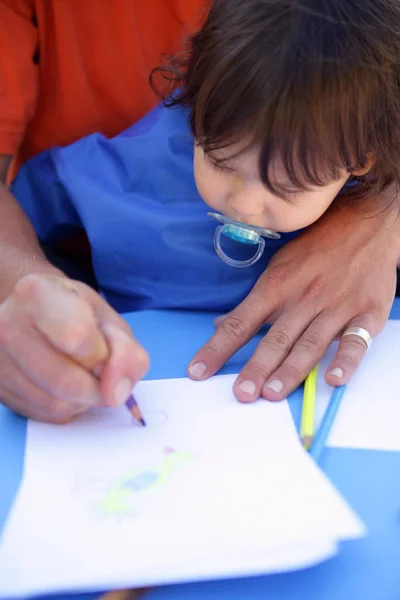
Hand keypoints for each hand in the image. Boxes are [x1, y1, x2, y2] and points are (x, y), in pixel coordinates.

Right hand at [0, 274, 148, 422]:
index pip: (77, 337)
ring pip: (54, 403)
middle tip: (102, 375)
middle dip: (97, 388)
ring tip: (83, 376)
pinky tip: (65, 388)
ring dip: (82, 401)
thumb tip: (117, 392)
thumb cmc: (75, 313)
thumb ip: (125, 351)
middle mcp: (6, 325)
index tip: (106, 352)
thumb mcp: (108, 319)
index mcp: (36, 293)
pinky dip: (66, 408)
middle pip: (64, 380)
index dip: (103, 355)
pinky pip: (42, 414)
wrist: (34, 315)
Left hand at [188, 200, 398, 400]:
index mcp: (277, 286)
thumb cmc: (317, 247)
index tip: (198, 371)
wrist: (367, 224)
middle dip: (256, 366)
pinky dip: (346, 360)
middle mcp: (303, 298)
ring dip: (291, 370)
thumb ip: (253, 302)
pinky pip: (356, 339)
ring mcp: (336, 306)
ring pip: (310, 343)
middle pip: (276, 338)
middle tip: (241, 393)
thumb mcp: (279, 266)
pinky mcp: (366, 313)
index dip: (218, 348)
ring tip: (272, 393)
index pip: (241, 322)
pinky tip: (334, 379)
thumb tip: (220, 324)